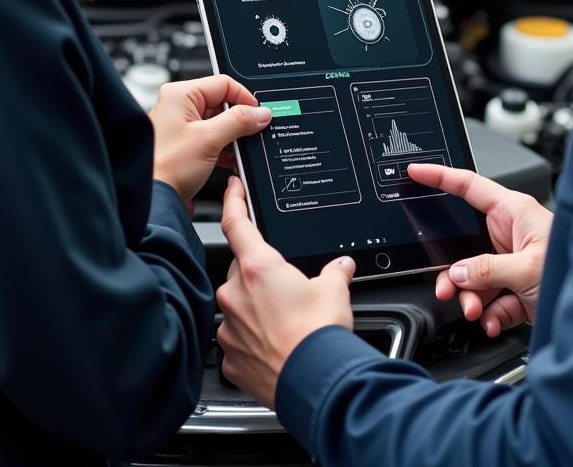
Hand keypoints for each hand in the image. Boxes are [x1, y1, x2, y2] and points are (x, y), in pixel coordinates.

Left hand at [150, 76, 270, 208]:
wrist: (153, 200)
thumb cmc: (165, 167)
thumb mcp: (210, 139)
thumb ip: (239, 121)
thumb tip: (260, 113)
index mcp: (180, 95)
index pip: (224, 84)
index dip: (245, 98)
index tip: (259, 114)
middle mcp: (179, 107)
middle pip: (222, 103)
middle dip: (240, 120)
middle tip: (252, 132)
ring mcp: (181, 127)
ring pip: (219, 123)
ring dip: (233, 136)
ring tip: (239, 149)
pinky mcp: (186, 146)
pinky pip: (213, 139)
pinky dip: (225, 148)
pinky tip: (231, 159)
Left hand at [216, 176, 354, 407]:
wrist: (314, 383)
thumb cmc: (319, 335)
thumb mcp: (335, 289)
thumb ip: (336, 270)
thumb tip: (342, 265)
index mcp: (258, 267)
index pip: (236, 223)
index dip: (233, 201)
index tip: (233, 189)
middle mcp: (236, 293)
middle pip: (241, 269)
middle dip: (261, 274)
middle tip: (287, 287)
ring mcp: (230, 326)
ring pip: (238, 304)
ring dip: (256, 307)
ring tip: (286, 321)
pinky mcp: (230, 356)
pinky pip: (238, 337)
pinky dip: (253, 337)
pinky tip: (275, 343)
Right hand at [407, 163, 552, 336]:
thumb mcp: (527, 268)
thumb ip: (487, 269)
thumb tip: (458, 273)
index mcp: (513, 212)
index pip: (468, 186)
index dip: (439, 176)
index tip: (415, 172)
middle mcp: (512, 234)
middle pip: (466, 245)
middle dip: (455, 271)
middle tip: (447, 287)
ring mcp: (514, 262)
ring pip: (477, 276)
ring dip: (472, 297)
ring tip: (476, 312)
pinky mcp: (519, 289)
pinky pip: (492, 298)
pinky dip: (490, 313)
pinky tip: (494, 322)